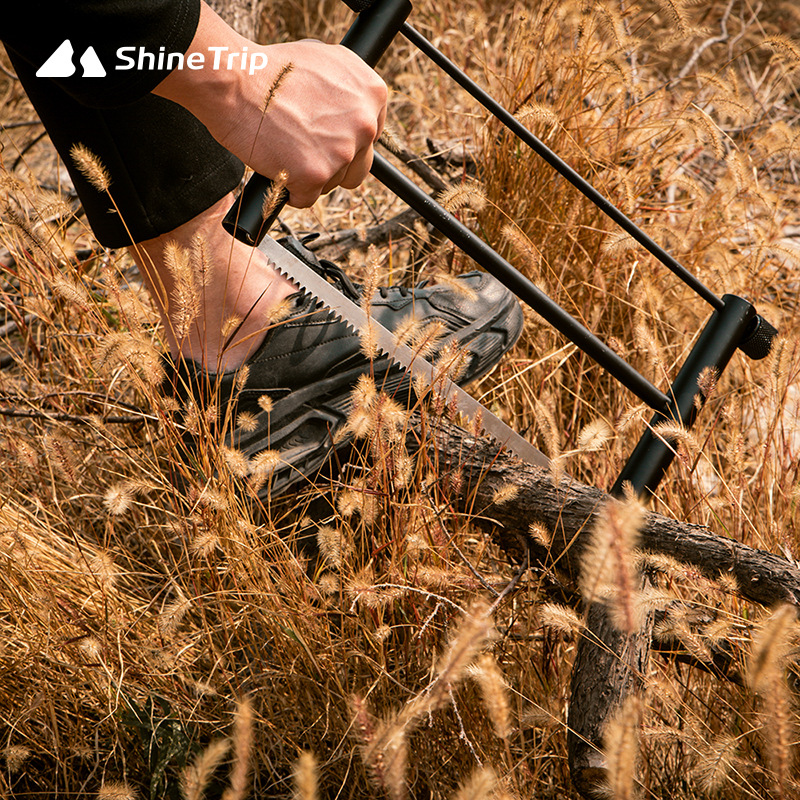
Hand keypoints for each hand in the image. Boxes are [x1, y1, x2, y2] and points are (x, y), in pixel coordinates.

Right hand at [155, 3, 386, 207]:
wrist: (236, 81)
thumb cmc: (270, 69)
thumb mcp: (324, 60)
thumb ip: (347, 89)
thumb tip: (353, 108)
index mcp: (372, 93)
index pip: (371, 135)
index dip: (347, 140)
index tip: (328, 140)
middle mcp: (364, 124)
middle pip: (358, 165)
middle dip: (333, 163)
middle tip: (305, 151)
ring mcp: (341, 152)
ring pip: (333, 184)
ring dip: (311, 177)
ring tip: (285, 152)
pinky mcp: (315, 175)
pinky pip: (306, 198)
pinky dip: (290, 191)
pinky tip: (277, 168)